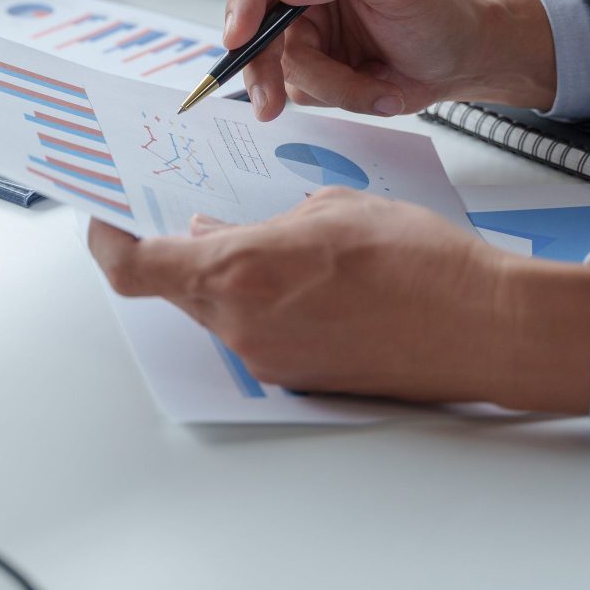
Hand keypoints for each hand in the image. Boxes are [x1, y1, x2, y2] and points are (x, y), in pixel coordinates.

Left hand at [87, 189, 589, 412]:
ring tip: (286, 248)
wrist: (485, 327)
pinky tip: (313, 283)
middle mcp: (241, 326)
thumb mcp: (330, 209)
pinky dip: (266, 306)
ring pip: (220, 313)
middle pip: (176, 290)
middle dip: (183, 253)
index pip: (132, 267)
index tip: (104, 217)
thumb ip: (260, 221)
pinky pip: (258, 336)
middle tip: (201, 217)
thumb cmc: (421, 262)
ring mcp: (269, 360)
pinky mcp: (299, 380)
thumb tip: (215, 232)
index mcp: (238, 274)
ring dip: (233, 280)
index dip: (106, 240)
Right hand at [222, 0, 556, 120]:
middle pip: (256, 19)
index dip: (245, 2)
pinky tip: (378, 89)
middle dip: (267, 65)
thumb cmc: (443, 11)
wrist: (465, 57)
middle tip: (269, 103)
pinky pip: (302, 86)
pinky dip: (341, 96)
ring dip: (332, 86)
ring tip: (381, 91)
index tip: (240, 38)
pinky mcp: (311, 56)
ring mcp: (305, 17)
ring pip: (282, 62)